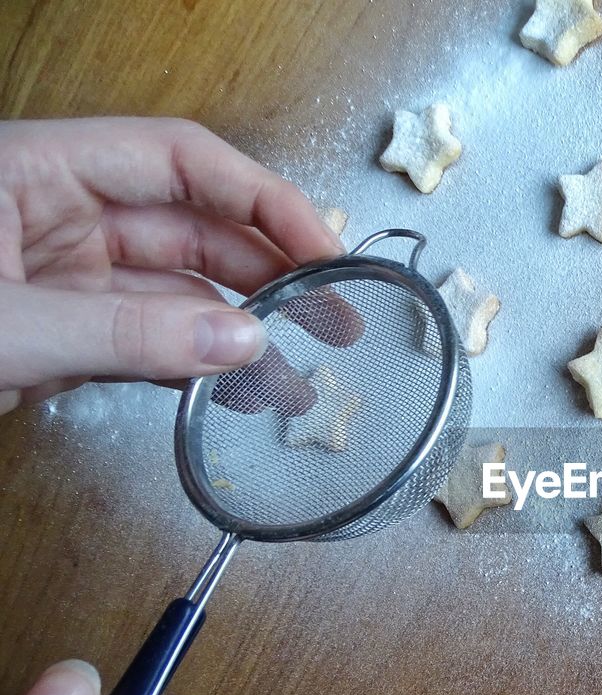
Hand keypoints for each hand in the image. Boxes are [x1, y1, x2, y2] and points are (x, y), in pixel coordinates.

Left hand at [0, 116, 346, 414]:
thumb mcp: (8, 326)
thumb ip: (122, 332)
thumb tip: (243, 341)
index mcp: (40, 172)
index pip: (180, 161)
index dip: (262, 200)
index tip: (325, 252)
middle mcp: (61, 216)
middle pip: (194, 228)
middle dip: (271, 273)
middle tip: (335, 318)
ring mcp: (64, 279)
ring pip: (179, 296)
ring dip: (240, 337)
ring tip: (297, 382)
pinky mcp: (64, 338)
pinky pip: (148, 343)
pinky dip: (196, 369)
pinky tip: (239, 392)